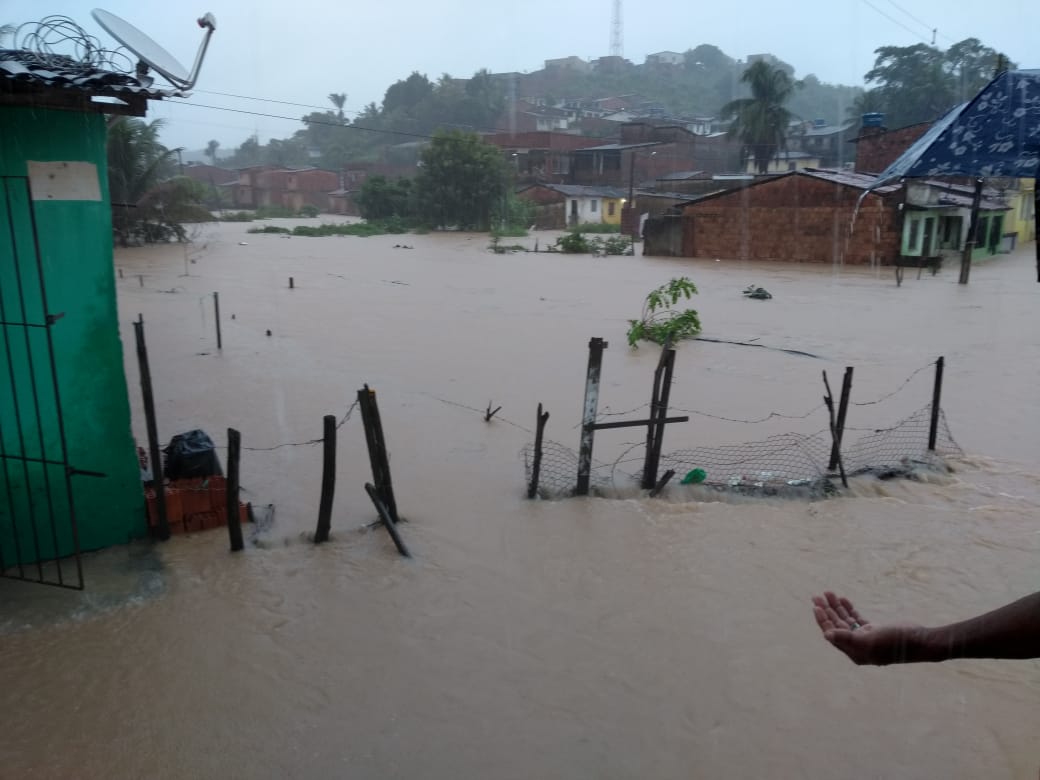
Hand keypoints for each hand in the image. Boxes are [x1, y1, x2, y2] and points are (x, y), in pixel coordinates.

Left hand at [812, 591, 928, 665]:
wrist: (919, 640)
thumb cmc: (893, 642)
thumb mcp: (869, 640)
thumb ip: (847, 638)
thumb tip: (826, 635)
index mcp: (854, 651)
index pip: (833, 633)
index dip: (823, 620)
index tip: (816, 606)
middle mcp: (858, 646)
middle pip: (837, 625)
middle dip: (827, 611)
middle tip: (817, 596)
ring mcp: (866, 637)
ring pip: (846, 620)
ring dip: (837, 607)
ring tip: (828, 593)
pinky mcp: (875, 630)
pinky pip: (857, 618)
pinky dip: (850, 609)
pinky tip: (843, 599)